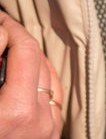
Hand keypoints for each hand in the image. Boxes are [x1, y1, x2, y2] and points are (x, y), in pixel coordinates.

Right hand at [0, 12, 63, 138]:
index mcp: (14, 112)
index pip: (24, 50)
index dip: (10, 27)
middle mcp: (38, 120)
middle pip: (38, 59)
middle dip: (17, 40)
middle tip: (0, 29)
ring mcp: (48, 129)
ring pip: (48, 76)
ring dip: (28, 58)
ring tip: (6, 49)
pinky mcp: (49, 136)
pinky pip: (51, 97)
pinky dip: (36, 80)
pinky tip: (19, 73)